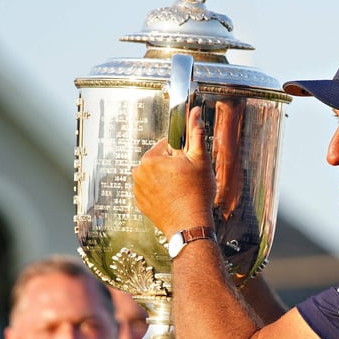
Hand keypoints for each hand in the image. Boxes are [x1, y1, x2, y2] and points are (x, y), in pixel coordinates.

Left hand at [133, 105, 215, 236]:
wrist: (189, 225)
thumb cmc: (196, 194)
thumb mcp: (200, 160)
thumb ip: (195, 133)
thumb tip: (194, 113)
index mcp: (150, 158)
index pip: (167, 144)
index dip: (181, 153)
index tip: (188, 164)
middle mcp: (139, 172)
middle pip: (159, 160)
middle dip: (172, 166)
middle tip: (186, 179)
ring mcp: (138, 189)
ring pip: (155, 175)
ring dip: (165, 178)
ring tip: (180, 190)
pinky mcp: (140, 203)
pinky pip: (151, 190)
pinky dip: (160, 192)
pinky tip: (172, 198)